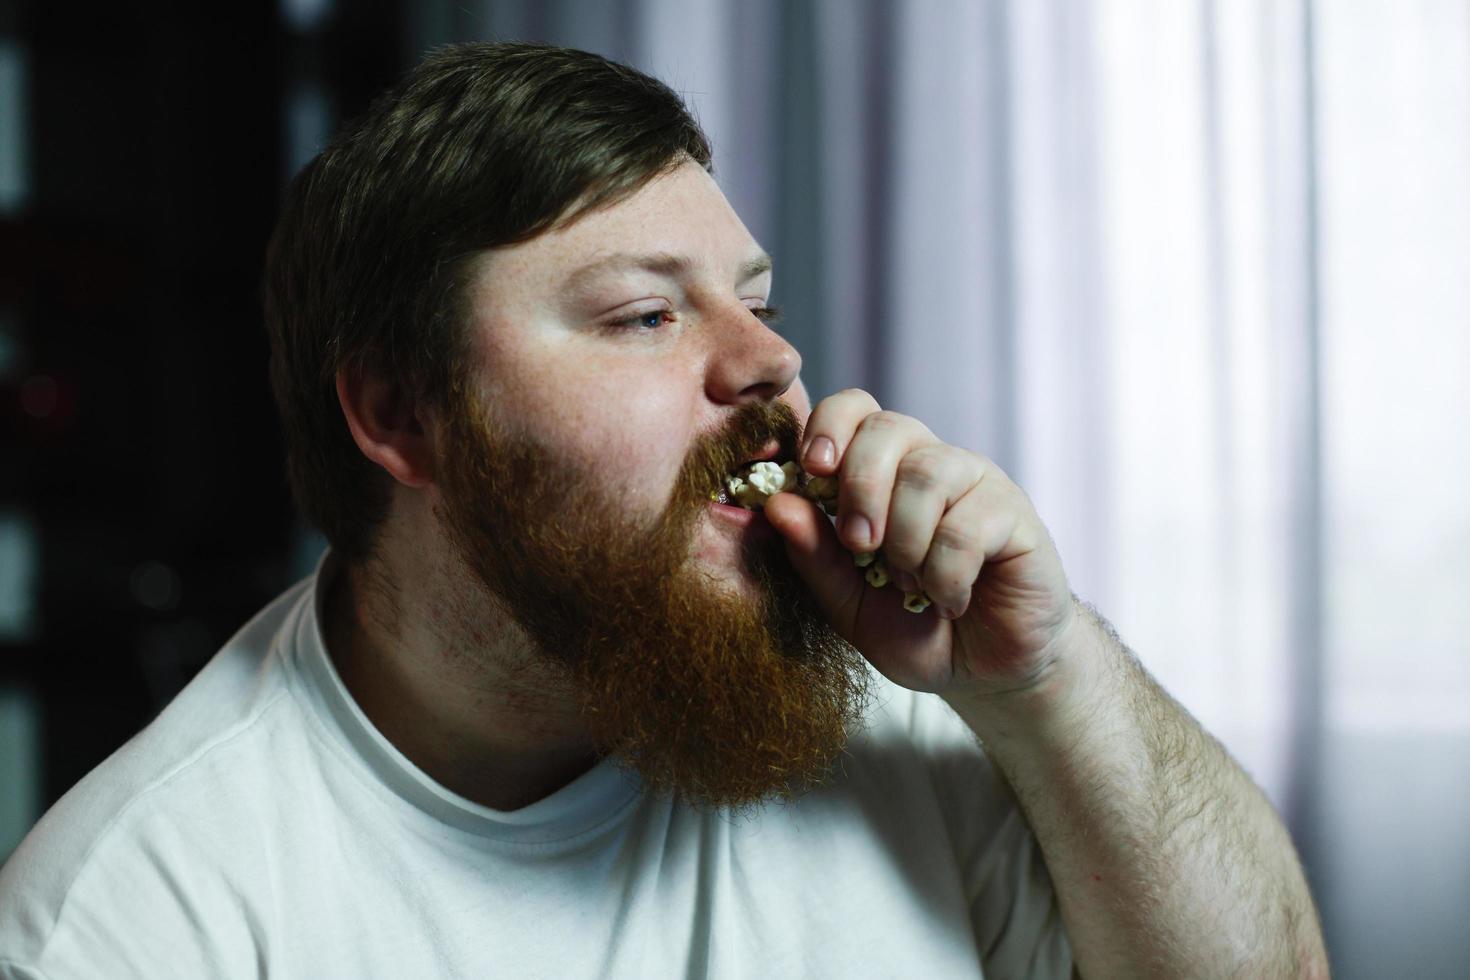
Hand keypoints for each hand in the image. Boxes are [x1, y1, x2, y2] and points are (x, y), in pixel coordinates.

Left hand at [763, 388, 1084, 699]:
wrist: (981, 673)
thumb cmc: (912, 627)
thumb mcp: (847, 600)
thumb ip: (812, 554)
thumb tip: (776, 504)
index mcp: (882, 471)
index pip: (853, 408)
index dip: (828, 427)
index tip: (811, 472)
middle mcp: (929, 463)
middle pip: (888, 428)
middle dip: (860, 486)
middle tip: (859, 544)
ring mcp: (975, 482)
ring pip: (926, 475)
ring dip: (906, 542)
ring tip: (911, 586)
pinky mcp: (1013, 512)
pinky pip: (966, 525)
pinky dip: (945, 575)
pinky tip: (950, 599)